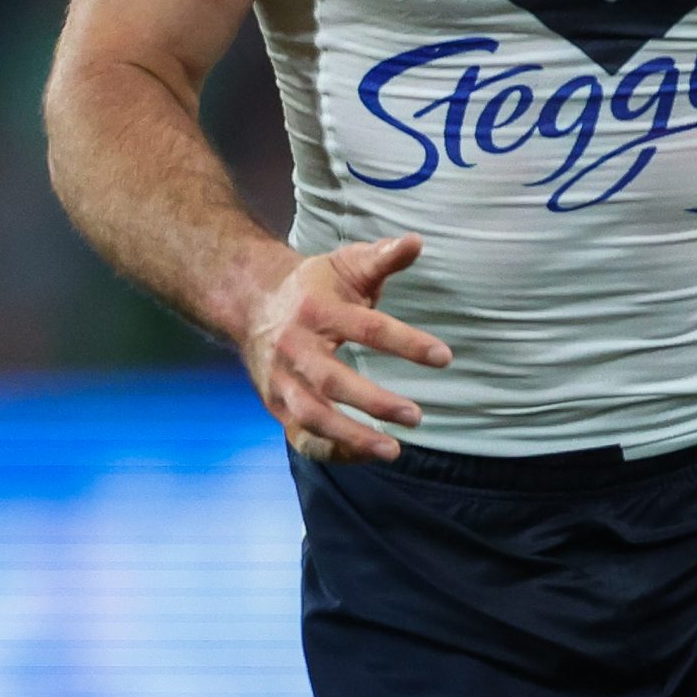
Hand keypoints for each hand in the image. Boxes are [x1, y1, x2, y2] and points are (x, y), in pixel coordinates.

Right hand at [240, 233, 451, 462]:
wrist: (252, 304)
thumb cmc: (314, 286)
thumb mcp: (346, 265)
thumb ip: (382, 257)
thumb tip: (417, 241)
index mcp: (316, 309)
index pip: (366, 328)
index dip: (407, 343)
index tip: (444, 357)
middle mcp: (295, 348)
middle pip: (331, 381)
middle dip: (374, 402)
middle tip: (417, 416)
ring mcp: (282, 381)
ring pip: (312, 416)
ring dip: (351, 437)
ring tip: (394, 450)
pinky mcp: (277, 405)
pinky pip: (302, 437)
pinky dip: (332, 452)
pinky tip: (367, 455)